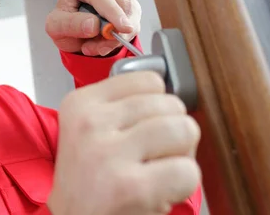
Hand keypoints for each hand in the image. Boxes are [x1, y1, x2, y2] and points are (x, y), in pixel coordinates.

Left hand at [45, 0, 141, 55]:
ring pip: (130, 12)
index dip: (111, 10)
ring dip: (117, 36)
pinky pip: (134, 22)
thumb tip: (93, 25)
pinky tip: (105, 43)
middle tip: (101, 48)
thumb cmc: (63, 23)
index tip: (119, 27)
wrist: (73, 31)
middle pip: (120, 0)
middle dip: (115, 27)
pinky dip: (122, 37)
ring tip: (96, 46)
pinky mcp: (130, 3)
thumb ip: (71, 24)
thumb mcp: (56, 26)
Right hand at [47, 72, 200, 214]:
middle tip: (153, 155)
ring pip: (184, 130)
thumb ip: (123, 105)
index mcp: (81, 103)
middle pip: (171, 104)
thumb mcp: (89, 128)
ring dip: (181, 156)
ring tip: (158, 170)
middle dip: (173, 132)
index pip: (150, 80)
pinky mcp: (130, 186)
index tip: (144, 126)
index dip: (158, 106)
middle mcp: (91, 123)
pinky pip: (188, 171)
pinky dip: (183, 184)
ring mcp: (109, 153)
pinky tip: (160, 190)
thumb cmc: (89, 179)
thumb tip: (173, 95)